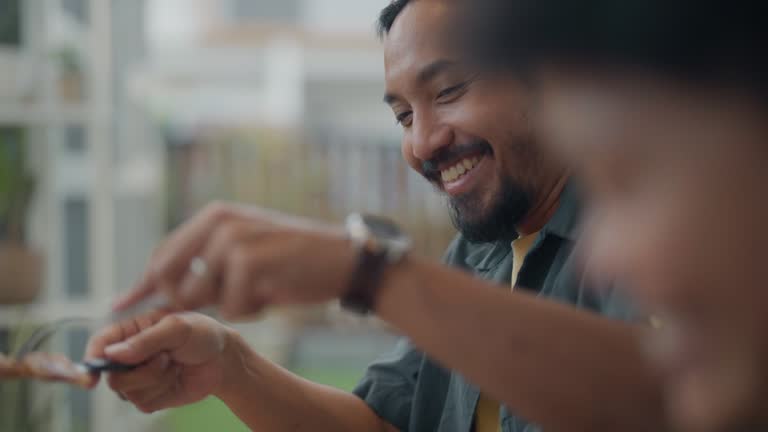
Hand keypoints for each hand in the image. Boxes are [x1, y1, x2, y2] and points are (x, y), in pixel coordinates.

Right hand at [85, 311, 234, 412]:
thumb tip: (112, 353)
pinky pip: (143, 403)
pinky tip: (175, 377)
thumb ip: (145, 340)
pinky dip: (163, 391)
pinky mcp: (150, 397)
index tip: (92, 377)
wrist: (223, 358)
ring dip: (157, 379)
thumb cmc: (201, 334)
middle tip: (165, 357)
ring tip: (173, 363)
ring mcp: (137, 378)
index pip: (100, 344)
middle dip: (141, 371)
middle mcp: (129, 356)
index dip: (91, 359)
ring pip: (128, 392)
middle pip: (111, 376)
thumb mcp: (177, 328)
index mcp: (130, 331)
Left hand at [113, 203, 355, 319]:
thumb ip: (202, 265)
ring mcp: (233, 239)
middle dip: (189, 302)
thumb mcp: (243, 252)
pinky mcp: (250, 261)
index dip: (143, 285)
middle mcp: (218, 222)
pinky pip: (230, 308)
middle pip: (170, 280)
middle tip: (229, 299)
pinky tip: (272, 295)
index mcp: (214, 216)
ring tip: (259, 290)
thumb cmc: (291, 261)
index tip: (118, 303)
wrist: (341, 260)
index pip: (162, 255)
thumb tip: (154, 290)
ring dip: (228, 305)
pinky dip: (250, 310)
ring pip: (201, 298)